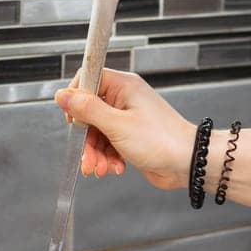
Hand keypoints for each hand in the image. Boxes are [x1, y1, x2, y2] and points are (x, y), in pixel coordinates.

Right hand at [54, 68, 195, 186]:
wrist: (188, 163)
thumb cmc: (161, 140)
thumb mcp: (117, 125)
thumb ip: (88, 110)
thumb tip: (62, 95)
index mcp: (123, 86)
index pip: (87, 80)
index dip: (76, 101)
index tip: (73, 121)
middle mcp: (124, 99)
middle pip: (89, 113)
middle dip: (86, 140)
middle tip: (88, 158)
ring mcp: (127, 118)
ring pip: (97, 133)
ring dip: (96, 154)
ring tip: (101, 169)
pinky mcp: (130, 136)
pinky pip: (108, 145)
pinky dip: (107, 158)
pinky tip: (114, 168)